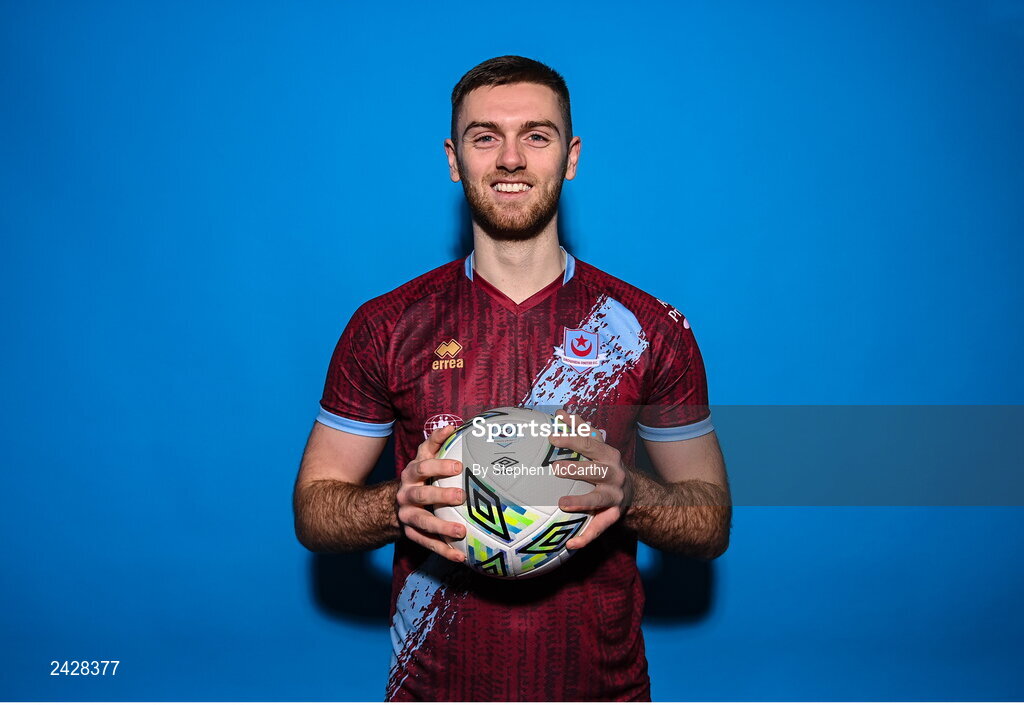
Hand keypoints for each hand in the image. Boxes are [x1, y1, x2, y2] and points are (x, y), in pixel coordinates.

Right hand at [395, 425, 466, 562]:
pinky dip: (443, 550)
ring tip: (461, 531)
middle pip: (421, 494)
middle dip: (440, 495)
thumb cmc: (420, 477)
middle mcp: (407, 493)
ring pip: (422, 521)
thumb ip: (436, 443)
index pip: (423, 466)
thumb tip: (454, 424)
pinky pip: (426, 542)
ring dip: (441, 526)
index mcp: (412, 473)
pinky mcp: (411, 533)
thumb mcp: (423, 458)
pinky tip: (461, 556)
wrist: (393, 504)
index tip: (458, 466)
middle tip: (461, 496)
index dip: (439, 465)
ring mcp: (407, 515)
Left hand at [550, 410, 634, 549]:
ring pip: (598, 499)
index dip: (572, 439)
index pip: (590, 444)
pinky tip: (570, 545)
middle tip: (555, 467)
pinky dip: (585, 537)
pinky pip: (599, 528)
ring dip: (581, 501)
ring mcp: (615, 497)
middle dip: (577, 469)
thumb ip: (580, 429)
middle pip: (596, 470)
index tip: (551, 437)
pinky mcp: (613, 516)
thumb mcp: (598, 447)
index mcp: (608, 455)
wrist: (635, 492)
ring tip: (562, 504)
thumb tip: (561, 412)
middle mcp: (614, 475)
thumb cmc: (605, 465)